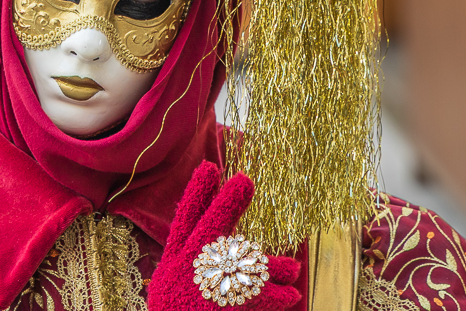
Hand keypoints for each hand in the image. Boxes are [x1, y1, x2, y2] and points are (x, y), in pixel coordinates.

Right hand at [148, 162, 300, 310]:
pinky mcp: (223, 305)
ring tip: (293, 268)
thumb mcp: (172, 269)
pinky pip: (258, 298)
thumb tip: (207, 210)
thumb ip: (189, 241)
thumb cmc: (174, 301)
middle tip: (243, 180)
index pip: (187, 218)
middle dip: (227, 203)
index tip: (209, 168)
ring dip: (273, 265)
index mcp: (178, 256)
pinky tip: (292, 294)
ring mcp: (207, 285)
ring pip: (244, 266)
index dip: (197, 193)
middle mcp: (190, 266)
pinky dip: (277, 296)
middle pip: (209, 228)